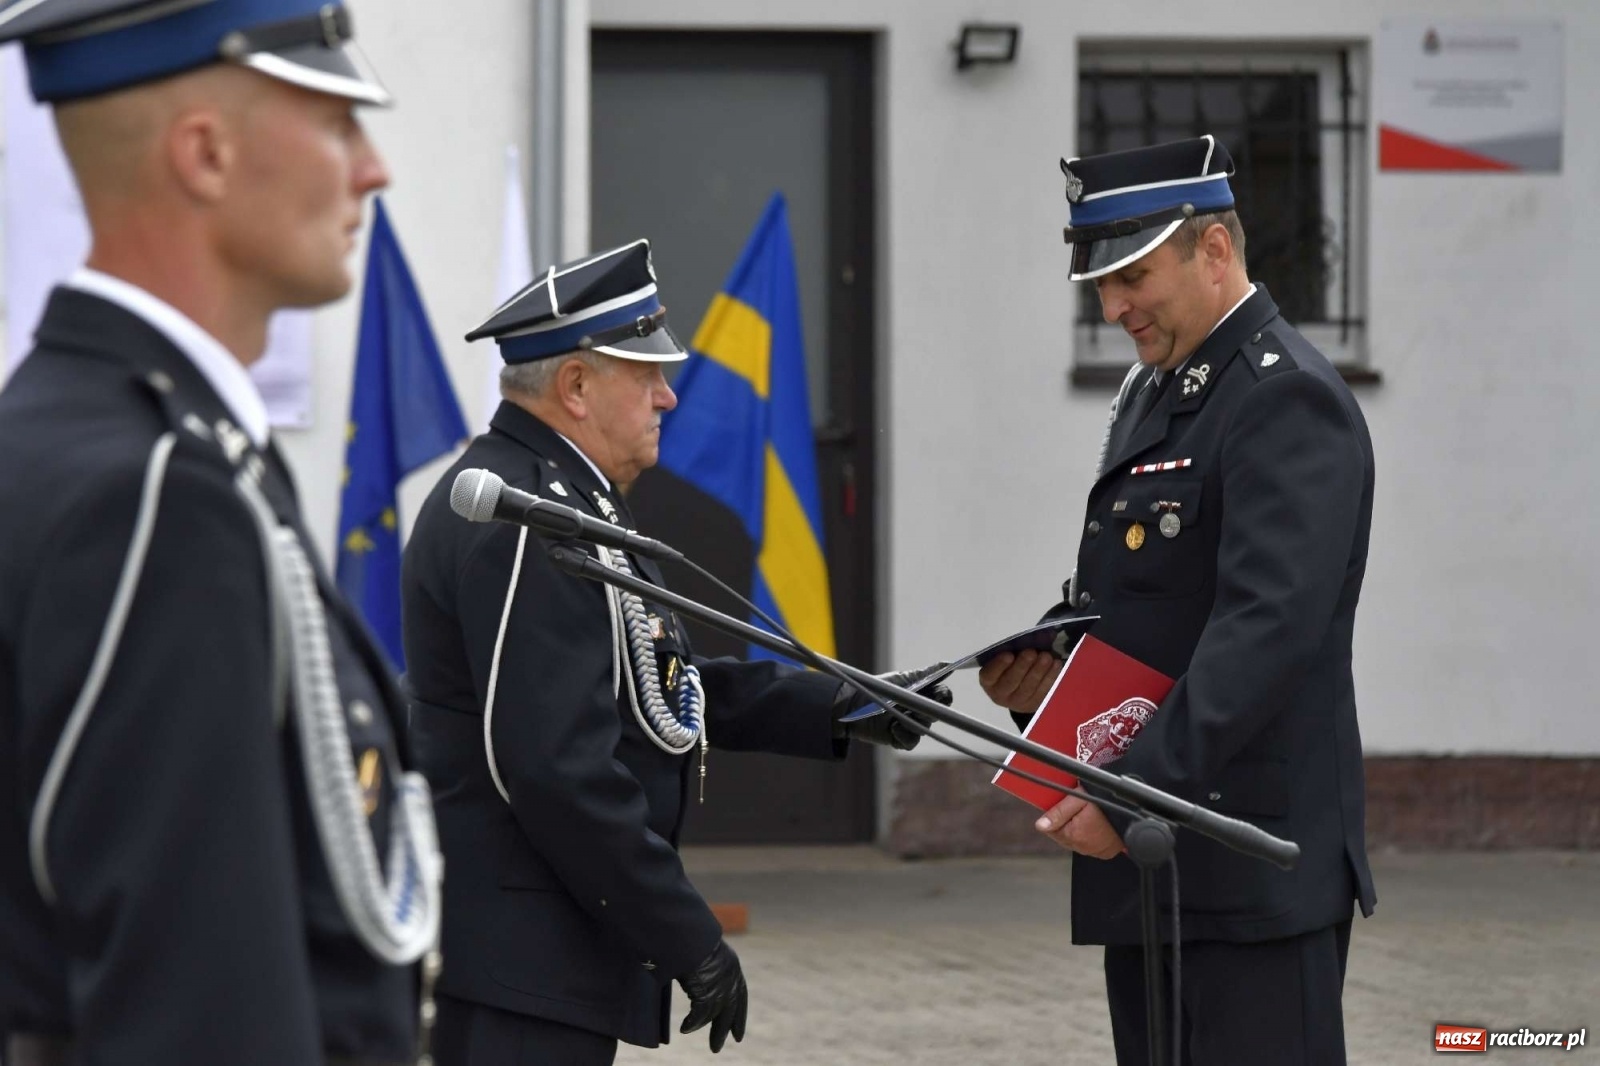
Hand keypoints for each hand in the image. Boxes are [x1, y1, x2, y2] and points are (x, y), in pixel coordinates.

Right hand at [677, 939, 747, 1052]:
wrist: (690, 934)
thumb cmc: (693, 937)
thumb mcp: (707, 952)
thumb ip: (708, 966)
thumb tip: (698, 973)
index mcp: (734, 968)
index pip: (741, 996)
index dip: (739, 1015)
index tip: (737, 1033)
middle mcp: (731, 980)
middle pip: (730, 1012)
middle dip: (723, 1030)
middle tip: (717, 1047)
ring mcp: (720, 988)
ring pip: (714, 1015)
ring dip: (702, 1026)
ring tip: (689, 1030)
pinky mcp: (707, 993)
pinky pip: (699, 1016)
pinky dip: (692, 1023)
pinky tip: (684, 1029)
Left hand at [831, 662, 952, 750]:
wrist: (853, 704)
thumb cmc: (878, 688)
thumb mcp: (901, 679)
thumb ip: (925, 674)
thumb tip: (947, 664)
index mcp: (923, 695)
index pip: (943, 697)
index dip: (944, 697)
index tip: (939, 695)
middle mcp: (919, 711)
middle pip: (936, 714)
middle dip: (926, 711)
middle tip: (913, 706)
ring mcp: (910, 726)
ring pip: (924, 728)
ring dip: (911, 721)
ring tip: (896, 715)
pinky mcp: (900, 739)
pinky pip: (911, 741)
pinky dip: (903, 734)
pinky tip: (892, 727)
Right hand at [978, 650, 1061, 715]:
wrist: (1018, 688)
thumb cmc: (1010, 667)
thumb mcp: (1009, 656)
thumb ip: (1018, 646)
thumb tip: (1041, 635)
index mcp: (989, 680)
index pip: (989, 674)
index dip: (998, 665)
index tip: (1009, 654)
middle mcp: (1000, 694)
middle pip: (1010, 681)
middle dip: (1022, 666)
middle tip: (1032, 652)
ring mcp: (1018, 702)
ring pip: (1028, 688)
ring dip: (1039, 671)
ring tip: (1047, 657)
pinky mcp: (1033, 705)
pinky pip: (1042, 692)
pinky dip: (1050, 677)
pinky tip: (1055, 665)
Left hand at [1034, 794, 1124, 858]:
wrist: (1133, 808)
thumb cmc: (1106, 800)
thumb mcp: (1078, 799)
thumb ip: (1058, 813)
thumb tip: (1040, 825)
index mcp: (1074, 835)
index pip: (1050, 829)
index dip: (1054, 816)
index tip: (1064, 806)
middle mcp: (1083, 848)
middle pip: (1062, 835)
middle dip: (1065, 823)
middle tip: (1078, 808)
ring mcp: (1095, 852)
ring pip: (1075, 841)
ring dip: (1077, 830)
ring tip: (1089, 815)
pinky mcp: (1106, 852)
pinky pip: (1089, 845)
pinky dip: (1089, 836)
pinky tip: (1095, 825)